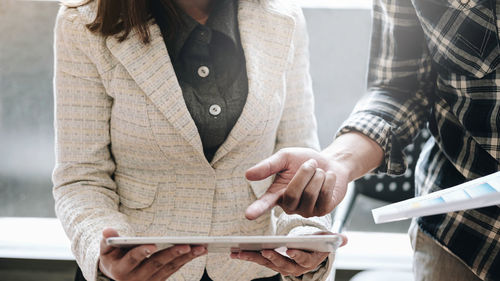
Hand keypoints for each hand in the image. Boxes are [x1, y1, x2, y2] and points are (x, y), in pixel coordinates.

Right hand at [98, 228, 206, 280]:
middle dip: (172, 254)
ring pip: (170, 268)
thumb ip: (107, 240)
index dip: (142, 252)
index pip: (133, 259)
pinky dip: (187, 260)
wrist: (116, 277)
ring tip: (201, 247)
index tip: (152, 244)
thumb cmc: (113, 258)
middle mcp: (136, 278)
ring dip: (186, 258)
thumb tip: (108, 231)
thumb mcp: (106, 250)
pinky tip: (199, 250)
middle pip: (156, 265)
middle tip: (187, 245)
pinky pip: (175, 270)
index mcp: (121, 269)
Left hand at [230, 232, 346, 276]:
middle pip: (282, 263)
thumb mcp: (327, 241)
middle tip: (263, 250)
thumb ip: (334, 240)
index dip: (297, 255)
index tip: (289, 250)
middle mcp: (295, 266)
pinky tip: (235, 252)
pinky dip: (247, 255)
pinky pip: (259, 259)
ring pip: (267, 262)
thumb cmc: (318, 244)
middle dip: (272, 257)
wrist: (310, 253)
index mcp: (309, 260)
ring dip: (252, 257)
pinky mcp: (271, 262)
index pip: (303, 259)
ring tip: (239, 252)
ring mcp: (281, 265)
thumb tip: (344, 239)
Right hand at [245, 147, 349, 218]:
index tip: (248, 215)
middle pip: (293, 194)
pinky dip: (328, 180)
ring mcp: (306, 211)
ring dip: (317, 175)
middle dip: (304, 173)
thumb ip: (268, 166)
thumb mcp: (285, 157)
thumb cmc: (304, 160)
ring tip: (319, 172)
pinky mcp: (322, 211)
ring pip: (310, 194)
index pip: (265, 203)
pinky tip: (328, 178)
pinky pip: (324, 194)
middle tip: (310, 163)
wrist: (330, 162)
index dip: (257, 209)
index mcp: (276, 193)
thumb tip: (248, 175)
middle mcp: (290, 206)